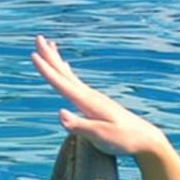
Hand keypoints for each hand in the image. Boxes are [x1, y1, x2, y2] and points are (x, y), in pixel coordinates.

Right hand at [30, 35, 165, 157]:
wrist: (146, 141)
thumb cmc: (124, 141)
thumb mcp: (101, 136)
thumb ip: (79, 125)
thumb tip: (59, 113)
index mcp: (88, 103)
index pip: (63, 84)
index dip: (47, 70)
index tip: (33, 55)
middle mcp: (90, 96)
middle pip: (65, 73)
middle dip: (50, 57)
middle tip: (38, 38)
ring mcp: (94, 98)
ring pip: (70, 75)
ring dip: (58, 61)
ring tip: (50, 46)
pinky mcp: (98, 103)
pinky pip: (77, 83)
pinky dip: (69, 72)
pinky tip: (67, 67)